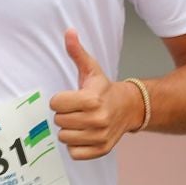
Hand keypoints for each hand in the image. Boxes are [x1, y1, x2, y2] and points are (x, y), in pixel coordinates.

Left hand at [50, 29, 136, 159]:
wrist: (129, 107)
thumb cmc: (104, 89)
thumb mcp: (91, 69)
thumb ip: (77, 52)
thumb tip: (69, 31)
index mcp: (92, 99)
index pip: (55, 103)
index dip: (60, 100)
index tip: (71, 97)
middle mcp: (98, 119)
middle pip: (58, 121)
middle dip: (64, 114)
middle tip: (77, 110)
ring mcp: (100, 136)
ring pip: (64, 138)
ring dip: (69, 130)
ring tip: (81, 121)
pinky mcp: (102, 149)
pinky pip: (74, 153)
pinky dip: (76, 146)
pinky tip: (84, 134)